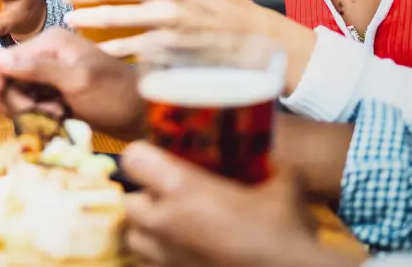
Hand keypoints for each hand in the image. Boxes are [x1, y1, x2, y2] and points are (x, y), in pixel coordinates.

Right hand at [0, 28, 142, 136]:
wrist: (145, 114)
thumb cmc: (114, 94)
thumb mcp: (75, 81)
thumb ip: (35, 69)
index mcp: (49, 43)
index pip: (2, 63)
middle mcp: (46, 54)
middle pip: (8, 82)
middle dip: (20, 104)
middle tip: (47, 115)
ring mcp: (52, 73)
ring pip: (20, 97)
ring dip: (33, 113)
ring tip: (58, 116)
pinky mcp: (57, 91)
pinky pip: (34, 105)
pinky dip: (42, 116)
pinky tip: (61, 118)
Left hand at [120, 142, 358, 266]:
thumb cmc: (283, 230)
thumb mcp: (283, 188)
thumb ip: (272, 168)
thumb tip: (276, 160)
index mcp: (180, 188)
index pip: (132, 159)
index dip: (141, 156)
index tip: (155, 158)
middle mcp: (163, 220)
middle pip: (128, 202)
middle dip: (142, 198)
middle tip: (166, 197)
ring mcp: (164, 256)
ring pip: (134, 238)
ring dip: (146, 231)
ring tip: (170, 229)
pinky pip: (150, 266)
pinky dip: (159, 260)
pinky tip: (182, 255)